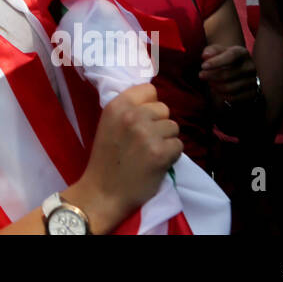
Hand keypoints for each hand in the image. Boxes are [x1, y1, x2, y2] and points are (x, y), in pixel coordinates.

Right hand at [71, 84, 180, 229]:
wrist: (104, 192)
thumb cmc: (107, 159)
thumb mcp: (109, 124)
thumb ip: (128, 110)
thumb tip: (153, 100)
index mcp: (117, 105)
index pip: (149, 89)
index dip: (149, 105)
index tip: (143, 119)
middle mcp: (133, 115)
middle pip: (164, 109)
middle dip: (159, 124)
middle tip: (145, 141)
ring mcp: (147, 134)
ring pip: (174, 127)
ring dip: (166, 140)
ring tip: (150, 153)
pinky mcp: (161, 153)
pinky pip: (179, 146)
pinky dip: (171, 156)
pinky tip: (156, 163)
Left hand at [199, 44, 258, 101]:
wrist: (237, 67)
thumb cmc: (223, 57)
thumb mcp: (218, 50)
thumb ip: (211, 51)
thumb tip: (205, 55)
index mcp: (242, 53)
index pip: (231, 56)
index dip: (216, 62)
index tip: (203, 66)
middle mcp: (250, 66)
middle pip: (228, 74)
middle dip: (211, 76)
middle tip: (201, 75)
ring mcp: (253, 80)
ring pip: (230, 88)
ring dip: (215, 86)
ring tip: (209, 82)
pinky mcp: (252, 93)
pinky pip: (234, 97)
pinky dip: (222, 95)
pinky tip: (215, 89)